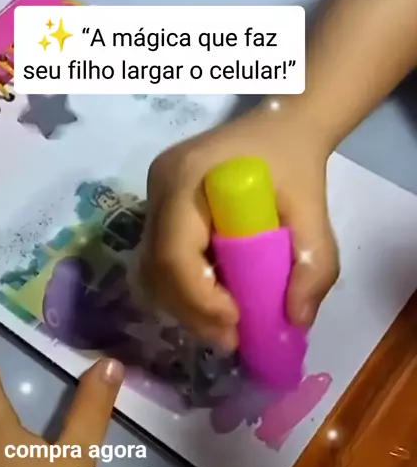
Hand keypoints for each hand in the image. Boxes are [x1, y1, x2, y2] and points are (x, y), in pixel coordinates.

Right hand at [140, 102, 338, 349]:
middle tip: (233, 340)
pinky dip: (185, 293)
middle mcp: (159, 189)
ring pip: (153, 272)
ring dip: (187, 308)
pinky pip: (161, 264)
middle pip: (157, 269)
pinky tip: (215, 304)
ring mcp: (154, 201)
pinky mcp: (159, 213)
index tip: (236, 321)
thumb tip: (296, 320)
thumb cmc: (294, 162)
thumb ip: (313, 263)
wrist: (282, 127)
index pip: (174, 251)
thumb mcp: (314, 210)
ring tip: (227, 328)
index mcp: (186, 177)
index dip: (198, 296)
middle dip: (193, 312)